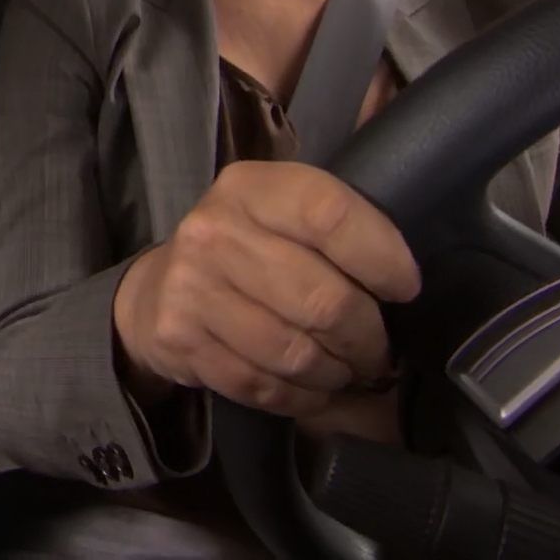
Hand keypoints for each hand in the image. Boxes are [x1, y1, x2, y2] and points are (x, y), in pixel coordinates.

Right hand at [112, 161, 419, 417]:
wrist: (155, 290)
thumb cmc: (245, 247)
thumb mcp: (282, 206)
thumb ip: (340, 206)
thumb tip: (404, 164)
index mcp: (250, 188)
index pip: (330, 214)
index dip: (382, 257)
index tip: (404, 288)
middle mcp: (213, 232)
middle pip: (323, 299)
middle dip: (367, 337)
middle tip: (378, 349)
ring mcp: (190, 288)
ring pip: (296, 353)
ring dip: (336, 372)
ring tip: (345, 368)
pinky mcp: (180, 340)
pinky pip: (264, 386)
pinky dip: (301, 397)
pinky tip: (310, 387)